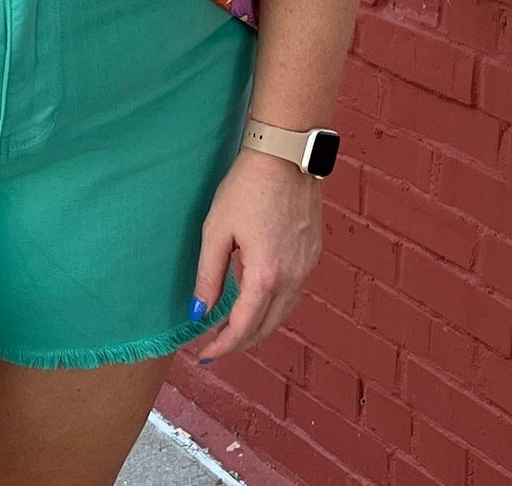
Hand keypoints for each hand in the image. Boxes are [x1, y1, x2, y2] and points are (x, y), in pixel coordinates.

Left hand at [187, 145, 323, 361]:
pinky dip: (274, 306)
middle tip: (214, 346)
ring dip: (258, 326)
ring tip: (233, 329)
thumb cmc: (246, 187)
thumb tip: (199, 312)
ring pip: (283, 313)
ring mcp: (307, 267)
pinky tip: (257, 300)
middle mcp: (292, 278)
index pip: (243, 327)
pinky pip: (294, 293)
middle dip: (240, 342)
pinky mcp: (312, 255)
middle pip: (266, 327)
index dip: (222, 345)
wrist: (285, 156)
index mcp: (266, 276)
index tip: (204, 354)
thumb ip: (208, 275)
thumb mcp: (217, 229)